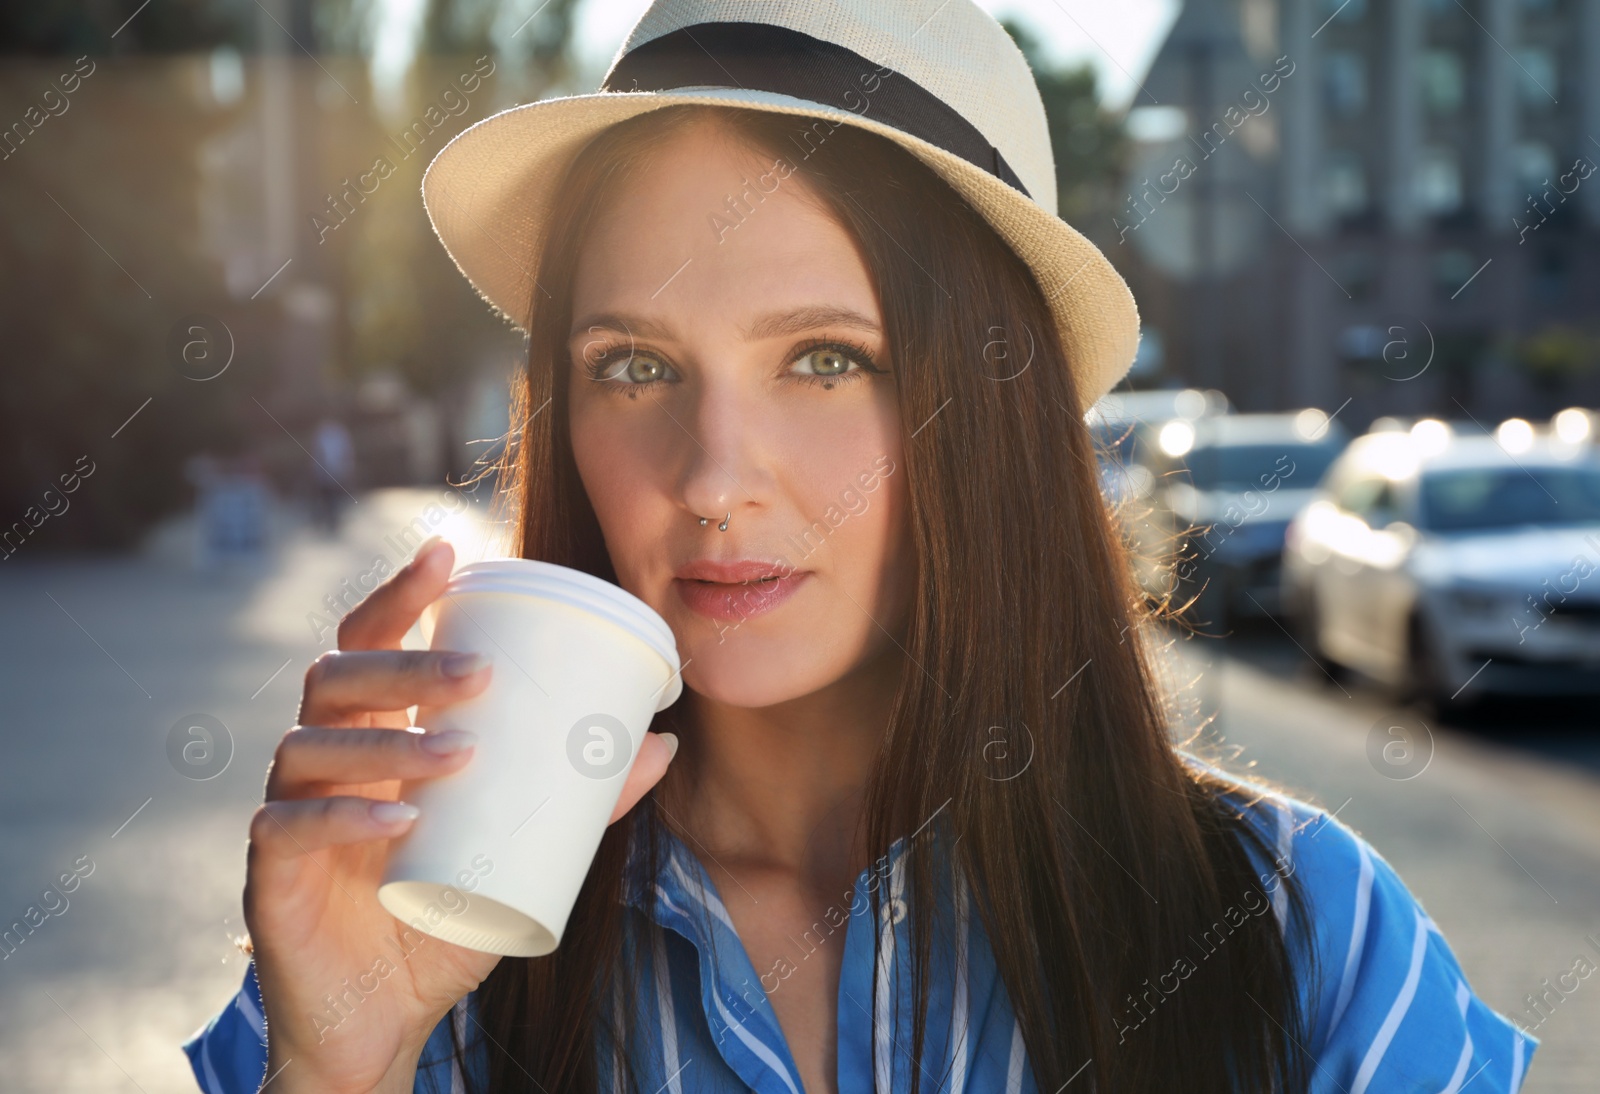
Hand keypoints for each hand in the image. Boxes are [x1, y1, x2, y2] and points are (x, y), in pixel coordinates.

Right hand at [242, 537, 677, 1092]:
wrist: (385, 1017)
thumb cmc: (446, 917)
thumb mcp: (522, 853)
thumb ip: (584, 799)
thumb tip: (663, 742)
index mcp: (374, 734)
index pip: (369, 641)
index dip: (398, 593)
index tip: (446, 553)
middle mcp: (322, 758)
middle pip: (338, 679)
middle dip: (407, 667)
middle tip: (481, 678)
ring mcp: (288, 811)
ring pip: (310, 744)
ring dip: (387, 742)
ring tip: (460, 755)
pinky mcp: (269, 874)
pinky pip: (286, 828)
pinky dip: (342, 819)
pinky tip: (398, 822)